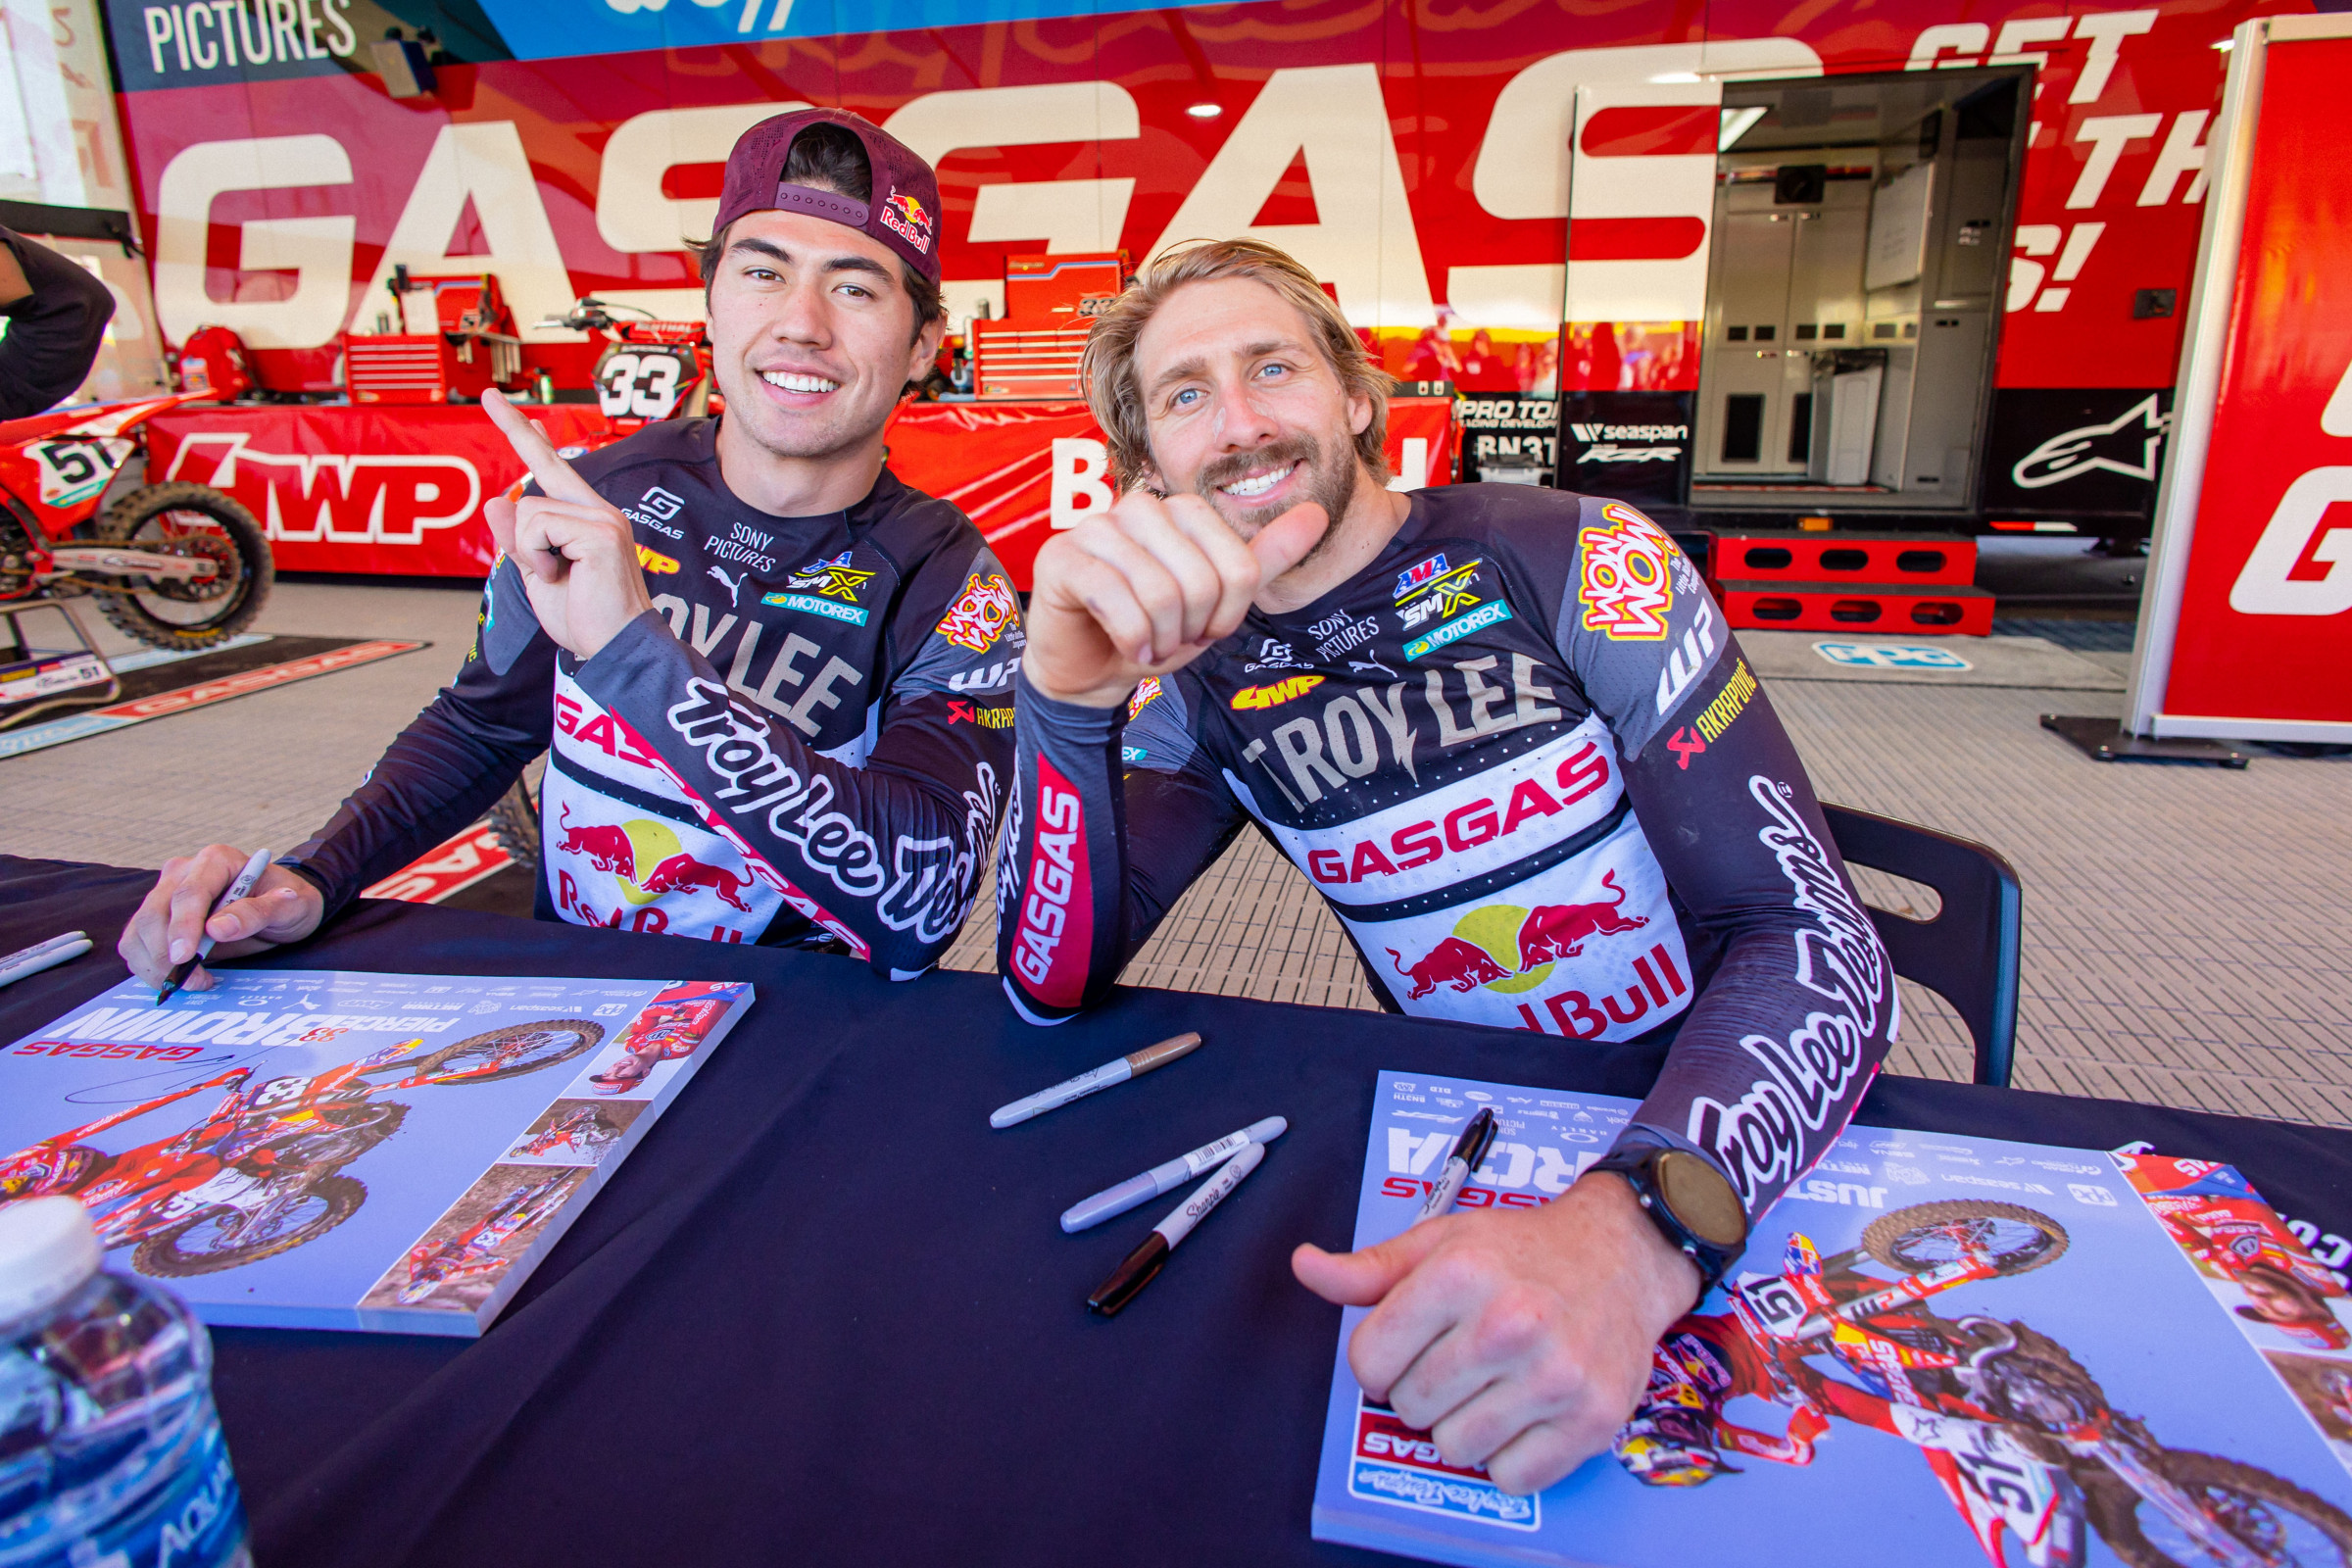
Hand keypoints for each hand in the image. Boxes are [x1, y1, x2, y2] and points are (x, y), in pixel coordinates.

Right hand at [118, 846, 324, 990]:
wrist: (281, 907)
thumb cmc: (287, 903)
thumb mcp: (290, 907)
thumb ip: (257, 913)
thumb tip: (218, 929)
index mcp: (216, 861)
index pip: (189, 893)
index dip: (183, 927)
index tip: (184, 957)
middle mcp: (182, 872)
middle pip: (155, 913)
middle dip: (166, 954)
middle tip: (194, 981)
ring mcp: (164, 893)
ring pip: (139, 931)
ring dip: (155, 964)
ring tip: (193, 981)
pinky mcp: (155, 917)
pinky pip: (137, 943)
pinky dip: (149, 966)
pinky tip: (177, 978)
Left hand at [481, 388, 653, 661]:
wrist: (614, 650)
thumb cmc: (586, 620)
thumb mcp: (539, 576)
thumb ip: (519, 541)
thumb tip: (497, 501)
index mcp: (588, 519)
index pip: (552, 467)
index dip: (526, 434)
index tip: (499, 402)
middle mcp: (600, 510)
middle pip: (538, 479)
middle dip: (518, 455)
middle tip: (500, 424)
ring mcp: (603, 518)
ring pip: (529, 511)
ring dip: (529, 552)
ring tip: (559, 578)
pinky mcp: (600, 531)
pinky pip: (537, 527)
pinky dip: (536, 557)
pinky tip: (562, 577)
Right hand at [1022, 489, 1325, 708]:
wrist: (1089, 667)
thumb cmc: (1153, 628)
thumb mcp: (1217, 601)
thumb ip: (1263, 559)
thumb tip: (1318, 514)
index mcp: (1180, 509)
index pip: (1239, 566)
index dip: (1228, 614)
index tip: (1204, 628)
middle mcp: (1136, 506)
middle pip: (1201, 581)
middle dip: (1191, 629)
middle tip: (1170, 639)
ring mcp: (1093, 527)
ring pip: (1159, 592)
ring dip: (1160, 638)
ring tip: (1147, 643)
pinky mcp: (1059, 558)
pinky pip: (1116, 601)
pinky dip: (1131, 640)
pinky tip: (1125, 646)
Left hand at [1292, 1173, 1702, 1494]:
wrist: (1621, 1256)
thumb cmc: (1522, 1253)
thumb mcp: (1441, 1242)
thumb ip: (1369, 1269)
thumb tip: (1306, 1267)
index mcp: (1458, 1275)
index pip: (1368, 1361)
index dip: (1381, 1359)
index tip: (1410, 1346)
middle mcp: (1508, 1324)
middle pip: (1410, 1407)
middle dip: (1424, 1388)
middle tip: (1461, 1359)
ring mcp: (1554, 1376)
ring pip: (1455, 1448)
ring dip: (1464, 1425)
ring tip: (1493, 1384)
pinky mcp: (1591, 1419)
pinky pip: (1512, 1477)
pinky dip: (1510, 1456)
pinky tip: (1525, 1412)